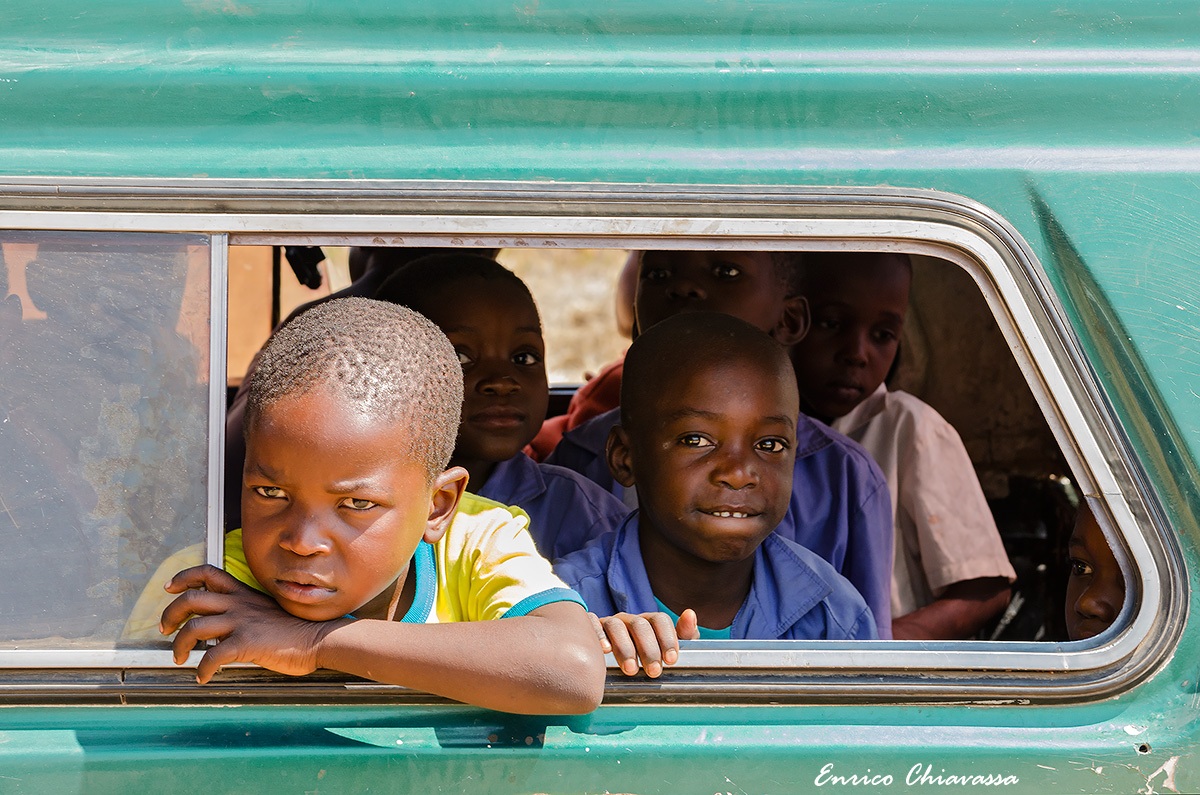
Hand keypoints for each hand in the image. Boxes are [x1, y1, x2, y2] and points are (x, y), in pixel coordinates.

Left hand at [159, 565, 347, 683]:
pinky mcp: (246, 643)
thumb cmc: (295, 630)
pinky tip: (203, 678)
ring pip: (194, 627)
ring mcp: (241, 622)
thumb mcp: (266, 610)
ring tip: (180, 657)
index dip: (184, 578)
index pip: (208, 573)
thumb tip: (224, 627)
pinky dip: (202, 670)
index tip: (170, 588)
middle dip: (170, 614)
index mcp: (243, 593)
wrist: (318, 639)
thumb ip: (245, 612)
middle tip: (164, 629)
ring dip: (179, 645)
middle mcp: (239, 604)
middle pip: (191, 599)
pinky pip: (212, 657)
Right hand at [589, 609, 699, 677]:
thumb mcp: (668, 647)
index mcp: (648, 622)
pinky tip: (603, 651)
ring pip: (616, 626)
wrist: (612, 664)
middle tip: (654, 671)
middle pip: (639, 625)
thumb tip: (690, 614)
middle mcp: (628, 620)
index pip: (659, 620)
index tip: (671, 660)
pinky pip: (591, 623)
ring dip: (624, 647)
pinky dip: (598, 634)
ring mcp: (609, 623)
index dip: (667, 638)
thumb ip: (684, 634)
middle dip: (648, 649)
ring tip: (630, 669)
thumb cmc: (645, 656)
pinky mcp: (590, 628)